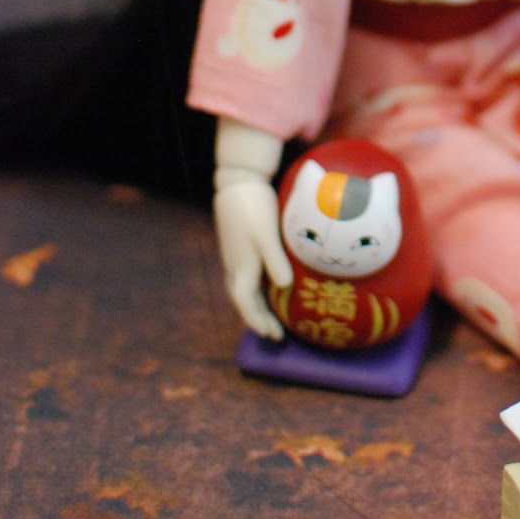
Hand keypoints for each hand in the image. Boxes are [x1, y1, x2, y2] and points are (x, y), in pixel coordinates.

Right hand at [213, 178, 293, 338]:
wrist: (237, 183)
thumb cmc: (253, 208)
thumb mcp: (266, 235)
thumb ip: (275, 261)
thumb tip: (285, 287)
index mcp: (241, 267)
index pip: (245, 304)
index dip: (257, 321)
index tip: (271, 335)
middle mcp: (234, 266)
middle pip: (243, 301)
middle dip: (257, 319)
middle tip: (275, 334)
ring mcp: (234, 257)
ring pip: (242, 290)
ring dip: (255, 306)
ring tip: (270, 317)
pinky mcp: (238, 247)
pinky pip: (245, 278)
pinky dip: (255, 290)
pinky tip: (268, 287)